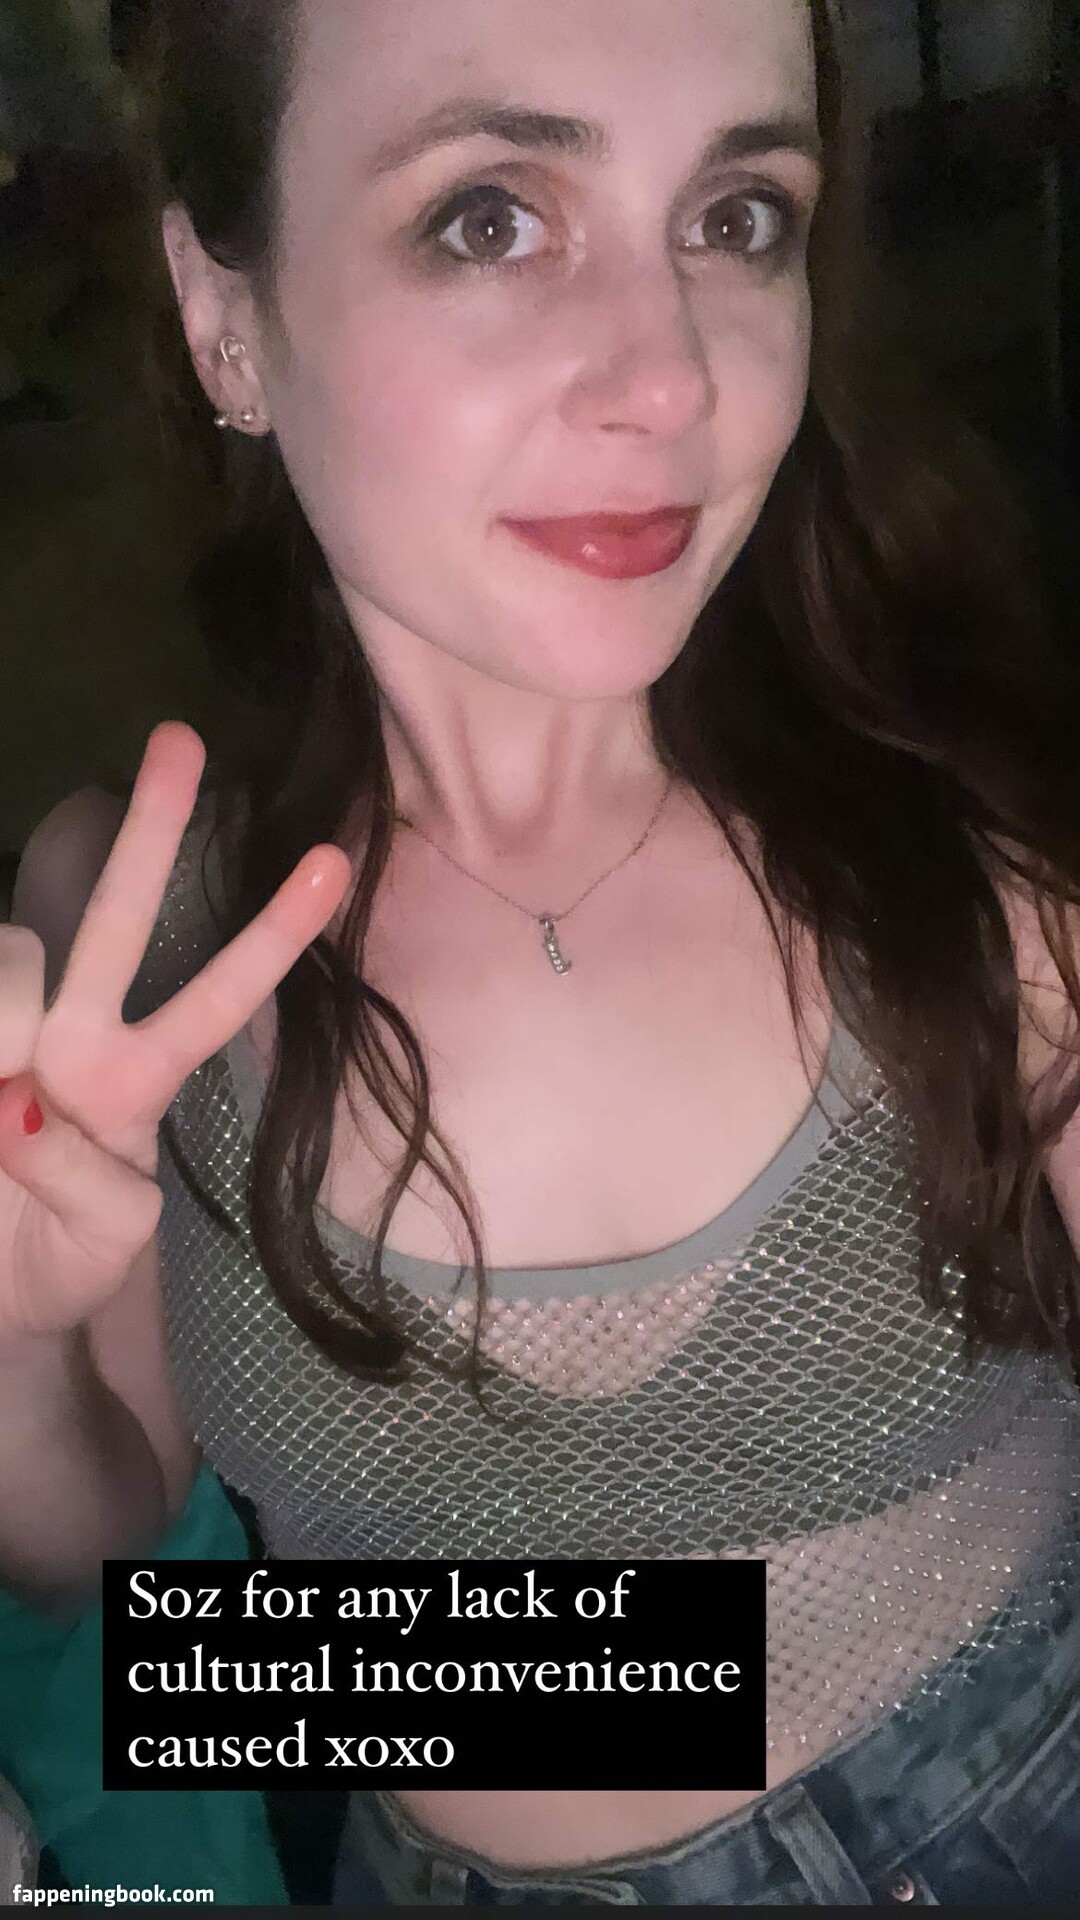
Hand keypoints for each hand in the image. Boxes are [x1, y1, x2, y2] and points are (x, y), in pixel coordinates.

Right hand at [0, 721, 352, 1338]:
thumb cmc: (52, 1263)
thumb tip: (27, 1110)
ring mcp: (11, 1034)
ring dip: (7, 1030)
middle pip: (121, 918)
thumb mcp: (101, 1248)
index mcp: (133, 1082)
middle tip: (183, 737)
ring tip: (4, 1109)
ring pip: (14, 963)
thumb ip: (90, 1190)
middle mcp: (74, 1040)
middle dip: (152, 828)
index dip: (270, 936)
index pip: (214, 999)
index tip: (332, 860)